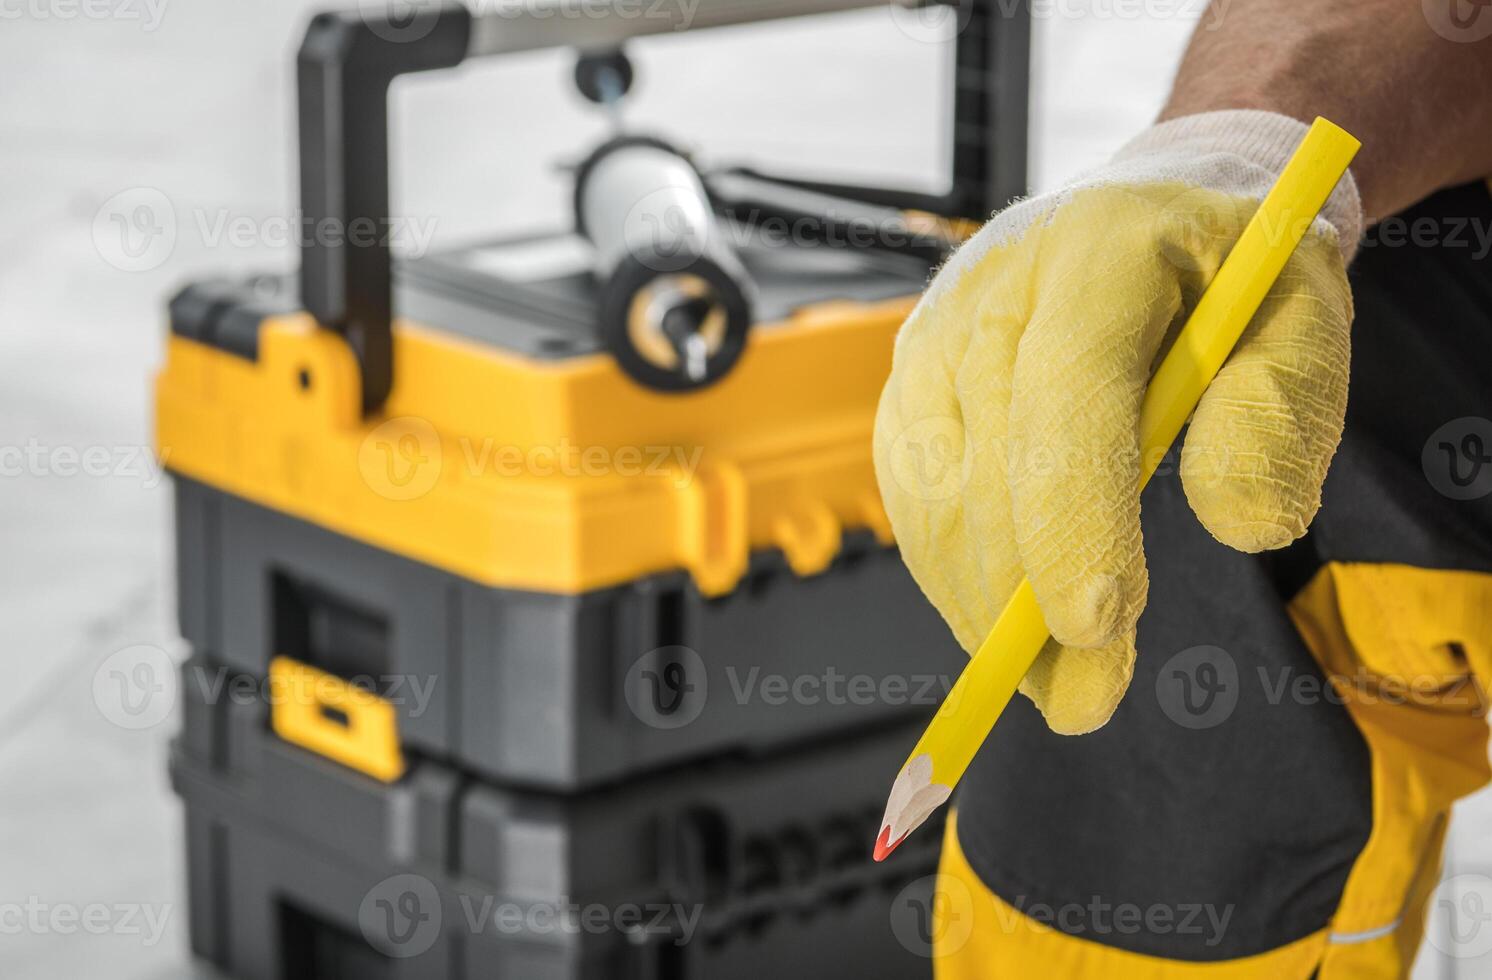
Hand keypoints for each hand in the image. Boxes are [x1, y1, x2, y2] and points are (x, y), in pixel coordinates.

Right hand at [873, 111, 1360, 733]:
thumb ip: (1282, 409)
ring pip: (934, 498)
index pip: (1067, 395)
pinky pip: (914, 501)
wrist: (1146, 214)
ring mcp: (930, 338)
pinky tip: (1003, 628)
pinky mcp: (904, 385)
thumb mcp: (1301, 317)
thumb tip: (1240, 525)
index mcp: (1099, 250)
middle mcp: (990, 290)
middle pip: (987, 466)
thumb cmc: (1228, 278)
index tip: (1097, 625)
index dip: (1074, 515)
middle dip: (1029, 601)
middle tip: (1087, 702)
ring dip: (982, 608)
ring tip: (1051, 687)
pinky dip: (953, 578)